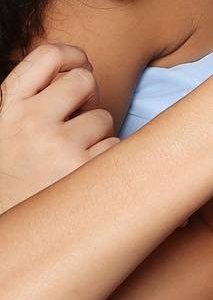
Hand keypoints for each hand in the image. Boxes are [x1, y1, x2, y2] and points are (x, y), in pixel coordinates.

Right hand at [0, 44, 115, 214]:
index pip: (47, 55)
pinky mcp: (82, 170)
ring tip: (66, 165)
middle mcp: (27, 122)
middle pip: (84, 81)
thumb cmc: (13, 182)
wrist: (4, 244)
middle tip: (70, 130)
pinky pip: (115, 148)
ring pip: (103, 118)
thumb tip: (82, 68)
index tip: (78, 69)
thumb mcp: (6, 134)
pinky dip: (104, 164)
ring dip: (95, 138)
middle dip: (86, 101)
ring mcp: (54, 146)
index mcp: (5, 111)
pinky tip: (79, 182)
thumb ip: (33, 101)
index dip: (72, 57)